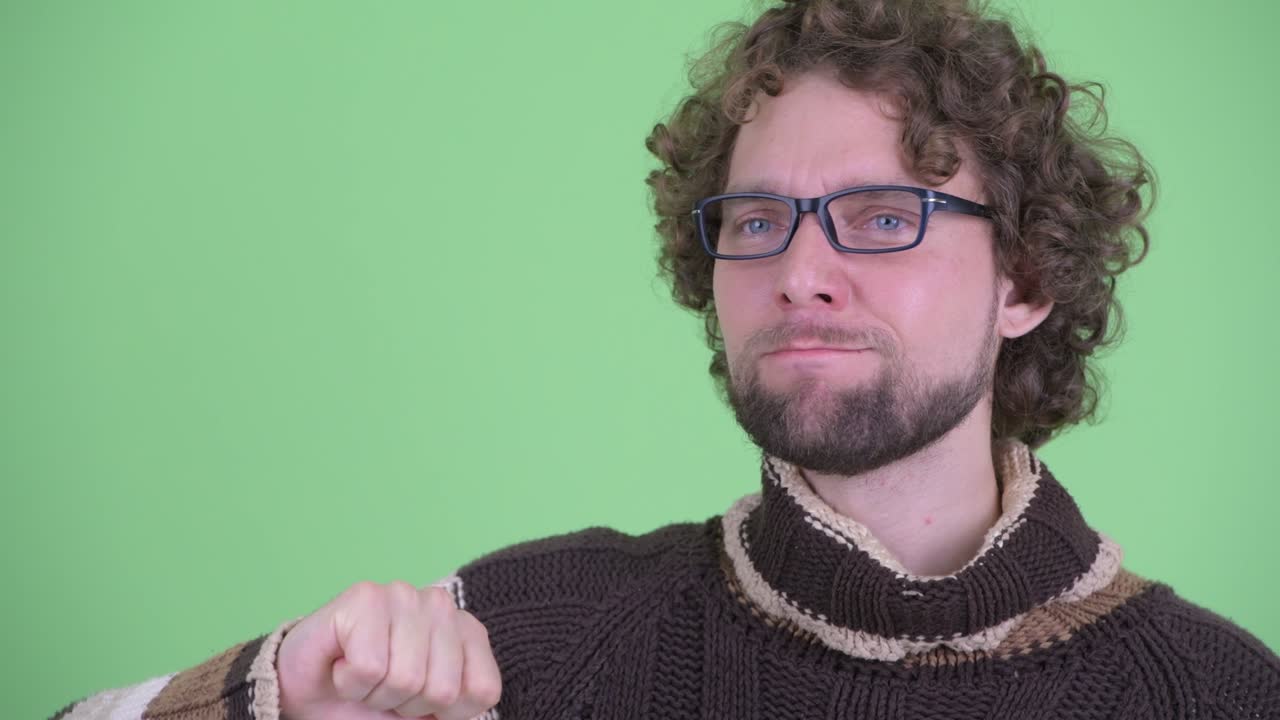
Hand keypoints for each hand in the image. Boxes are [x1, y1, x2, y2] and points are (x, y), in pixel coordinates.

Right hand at [275, 580, 500, 719]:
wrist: (306, 695)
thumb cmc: (369, 703)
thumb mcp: (424, 717)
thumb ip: (455, 709)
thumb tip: (455, 703)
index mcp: (467, 632)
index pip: (484, 691)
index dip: (447, 714)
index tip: (419, 701)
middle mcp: (441, 606)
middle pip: (443, 690)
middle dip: (406, 704)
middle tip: (382, 686)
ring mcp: (404, 595)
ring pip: (406, 679)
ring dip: (376, 693)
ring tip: (363, 675)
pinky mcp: (365, 597)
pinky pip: (369, 667)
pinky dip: (350, 682)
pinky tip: (342, 663)